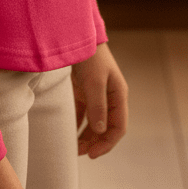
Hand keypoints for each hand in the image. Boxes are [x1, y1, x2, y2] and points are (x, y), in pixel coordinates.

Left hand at [71, 42, 127, 158]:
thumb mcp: (94, 81)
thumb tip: (100, 131)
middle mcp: (109, 97)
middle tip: (80, 154)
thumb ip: (97, 106)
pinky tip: (69, 134)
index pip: (118, 127)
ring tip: (74, 148)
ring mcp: (97, 94)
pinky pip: (83, 114)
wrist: (77, 34)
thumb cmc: (90, 56)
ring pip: (94, 123)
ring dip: (86, 136)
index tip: (93, 154)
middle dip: (95, 142)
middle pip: (106, 127)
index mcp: (118, 95)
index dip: (107, 143)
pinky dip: (77, 125)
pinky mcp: (84, 91)